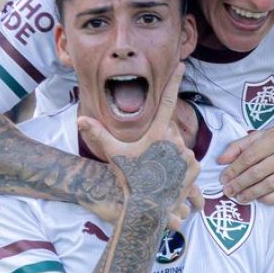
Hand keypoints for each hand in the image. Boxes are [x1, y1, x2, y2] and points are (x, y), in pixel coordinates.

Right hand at [78, 62, 200, 229]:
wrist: (147, 207)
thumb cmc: (129, 180)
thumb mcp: (114, 155)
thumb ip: (99, 134)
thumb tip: (79, 121)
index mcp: (157, 133)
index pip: (167, 100)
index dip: (174, 81)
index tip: (183, 65)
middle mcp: (174, 141)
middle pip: (169, 132)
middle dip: (161, 141)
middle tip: (148, 158)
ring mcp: (187, 155)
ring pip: (179, 147)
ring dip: (170, 156)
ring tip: (157, 171)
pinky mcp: (194, 168)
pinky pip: (188, 161)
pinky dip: (181, 166)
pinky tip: (168, 176)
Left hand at [219, 125, 273, 203]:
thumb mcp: (263, 135)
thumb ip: (241, 146)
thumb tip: (220, 160)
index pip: (250, 157)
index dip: (234, 170)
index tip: (223, 180)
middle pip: (258, 172)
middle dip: (240, 184)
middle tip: (228, 192)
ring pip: (270, 184)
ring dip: (252, 194)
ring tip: (240, 198)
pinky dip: (269, 198)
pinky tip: (258, 199)